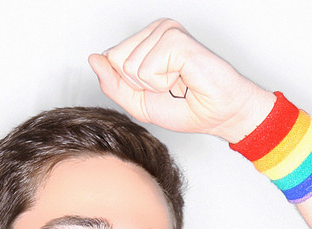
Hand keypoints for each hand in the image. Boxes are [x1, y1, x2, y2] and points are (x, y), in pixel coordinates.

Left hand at [88, 18, 274, 142]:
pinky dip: (162, 84)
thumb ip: (113, 84)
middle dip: (138, 85)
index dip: (130, 85)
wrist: (217, 115)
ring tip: (176, 83)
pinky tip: (182, 78)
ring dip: (153, 86)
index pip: (110, 59)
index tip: (157, 89)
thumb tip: (93, 59)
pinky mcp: (175, 39)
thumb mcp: (138, 103)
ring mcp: (166, 31)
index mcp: (146, 40)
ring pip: (129, 65)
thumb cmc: (186, 107)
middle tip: (167, 86)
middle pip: (115, 59)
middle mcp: (156, 30)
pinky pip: (146, 69)